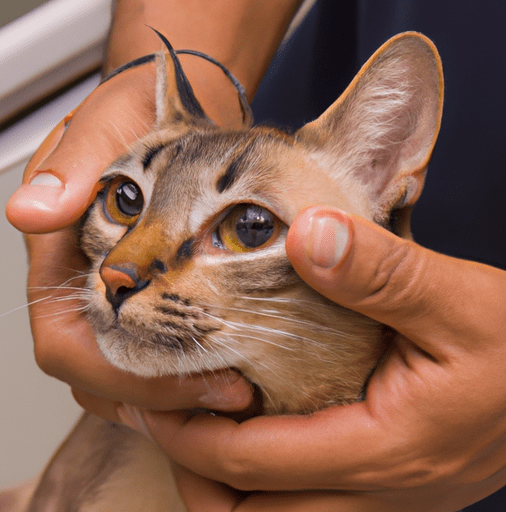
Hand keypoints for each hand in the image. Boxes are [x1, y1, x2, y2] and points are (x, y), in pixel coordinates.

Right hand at [5, 62, 252, 418]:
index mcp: (59, 260)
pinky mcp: (149, 301)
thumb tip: (30, 214)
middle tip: (230, 393)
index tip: (188, 374)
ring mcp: (117, 300)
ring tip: (236, 391)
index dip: (121, 373)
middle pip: (100, 377)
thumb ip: (67, 170)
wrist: (173, 109)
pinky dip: (188, 376)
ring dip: (179, 396)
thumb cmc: (131, 117)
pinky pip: (158, 359)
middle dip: (162, 396)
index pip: (69, 346)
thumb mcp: (100, 128)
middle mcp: (83, 290)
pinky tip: (229, 372)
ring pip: (128, 378)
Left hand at [131, 206, 505, 511]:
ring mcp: (385, 501)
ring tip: (200, 430)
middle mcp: (378, 494)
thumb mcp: (458, 299)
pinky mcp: (392, 490)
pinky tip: (260, 437)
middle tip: (165, 415)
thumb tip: (306, 234)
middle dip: (195, 471)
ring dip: (227, 487)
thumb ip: (382, 272)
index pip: (251, 462)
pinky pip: (309, 510)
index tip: (153, 394)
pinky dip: (268, 486)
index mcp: (382, 450)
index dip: (189, 432)